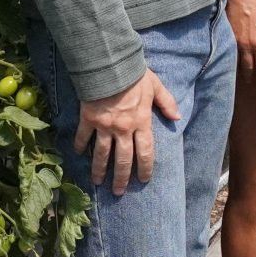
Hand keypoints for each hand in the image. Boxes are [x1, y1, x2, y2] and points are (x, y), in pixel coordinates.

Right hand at [75, 68, 180, 194]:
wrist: (110, 64)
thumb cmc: (134, 74)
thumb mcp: (156, 86)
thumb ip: (167, 102)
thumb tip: (177, 117)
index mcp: (141, 122)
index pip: (145, 152)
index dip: (145, 168)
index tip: (143, 180)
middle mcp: (123, 129)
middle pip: (123, 159)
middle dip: (121, 178)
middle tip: (118, 192)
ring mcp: (104, 126)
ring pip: (101, 154)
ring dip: (99, 170)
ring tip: (97, 182)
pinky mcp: (88, 119)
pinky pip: (83, 136)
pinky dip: (80, 146)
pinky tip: (78, 154)